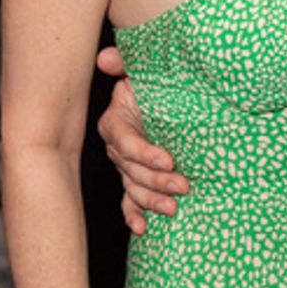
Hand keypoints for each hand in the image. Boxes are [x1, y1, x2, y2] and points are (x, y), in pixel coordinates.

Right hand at [96, 44, 188, 234]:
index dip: (144, 153)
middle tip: (182, 186)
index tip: (168, 161)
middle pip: (130, 169)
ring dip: (150, 201)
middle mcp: (117, 147)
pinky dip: (133, 215)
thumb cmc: (160, 85)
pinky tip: (142, 228)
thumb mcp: (146, 71)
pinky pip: (129, 201)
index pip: (125, 141)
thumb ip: (125, 63)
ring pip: (132, 188)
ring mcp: (126, 167)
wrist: (176, 101)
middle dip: (155, 181)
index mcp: (116, 121)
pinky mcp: (136, 181)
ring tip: (173, 208)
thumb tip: (104, 59)